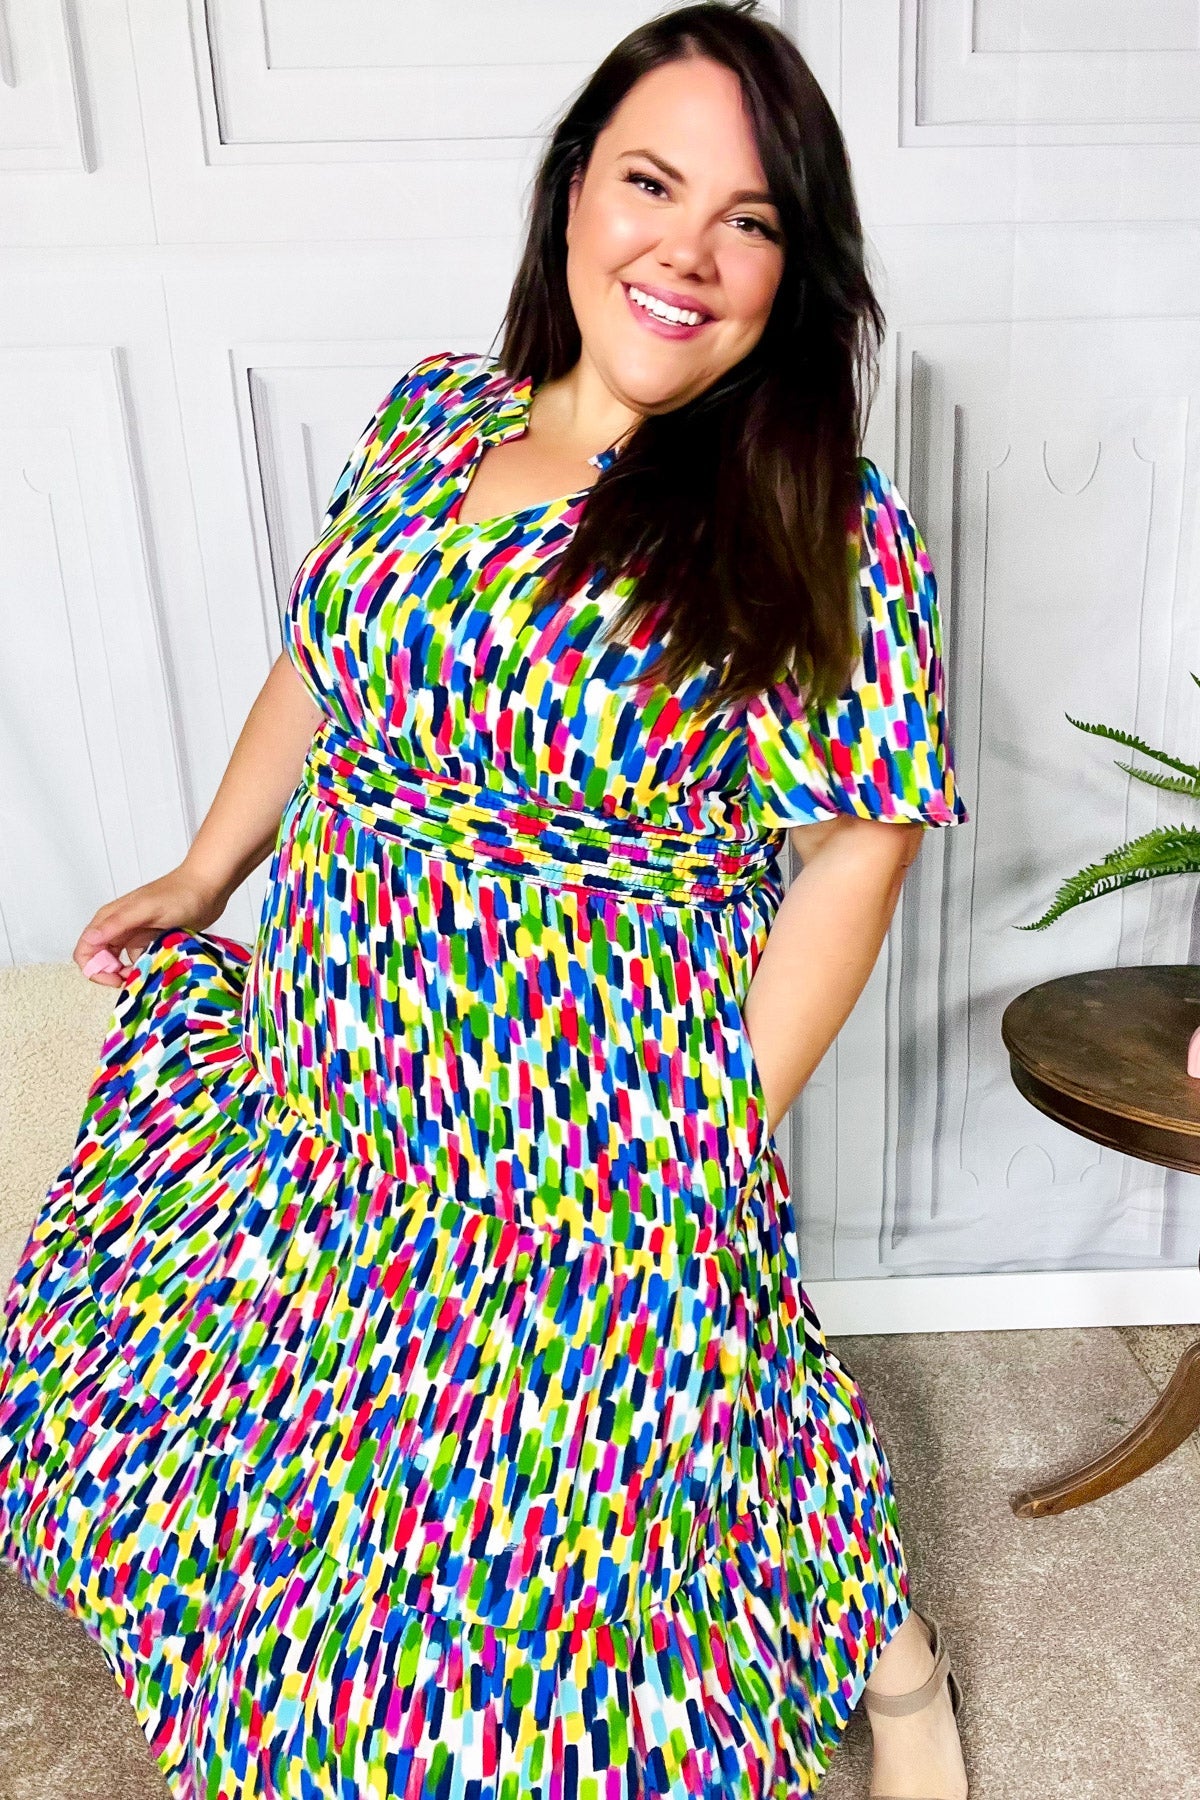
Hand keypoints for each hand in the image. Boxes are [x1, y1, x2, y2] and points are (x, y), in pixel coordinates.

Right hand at [73, 866, 228, 987]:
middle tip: (133, 979)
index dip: (95, 969)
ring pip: (122, 963)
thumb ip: (117, 923)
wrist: (207, 887)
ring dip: (131, 972)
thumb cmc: (179, 894)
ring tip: (150, 972)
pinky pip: (141, 960)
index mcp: (110, 919)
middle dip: (112, 974)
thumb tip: (91, 939)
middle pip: (101, 961)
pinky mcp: (152, 940)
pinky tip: (160, 966)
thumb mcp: (146, 909)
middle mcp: (119, 928)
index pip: (86, 950)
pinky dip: (146, 967)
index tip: (116, 977)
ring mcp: (136, 935)